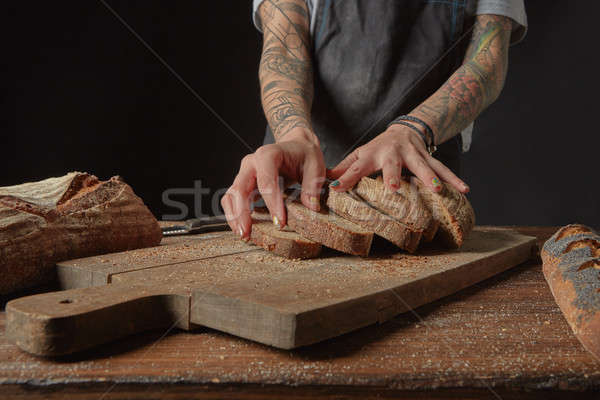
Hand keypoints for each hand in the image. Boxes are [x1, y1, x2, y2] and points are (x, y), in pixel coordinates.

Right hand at [221, 128, 325, 239]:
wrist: (295, 146)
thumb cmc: (304, 155)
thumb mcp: (315, 165)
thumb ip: (313, 185)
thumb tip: (311, 207)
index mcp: (269, 154)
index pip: (266, 180)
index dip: (271, 203)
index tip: (280, 223)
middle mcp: (252, 163)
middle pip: (240, 188)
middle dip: (242, 212)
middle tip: (248, 233)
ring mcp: (244, 173)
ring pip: (231, 195)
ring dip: (234, 216)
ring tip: (243, 235)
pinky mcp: (243, 184)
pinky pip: (231, 199)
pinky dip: (233, 214)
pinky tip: (241, 229)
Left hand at [327, 124, 469, 192]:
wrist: (403, 130)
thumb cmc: (377, 149)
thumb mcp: (359, 156)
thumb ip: (342, 170)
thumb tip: (320, 183)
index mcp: (371, 155)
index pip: (355, 169)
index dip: (345, 179)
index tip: (336, 190)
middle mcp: (392, 154)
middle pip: (392, 165)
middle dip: (393, 175)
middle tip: (393, 188)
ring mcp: (413, 154)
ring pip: (423, 165)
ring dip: (430, 178)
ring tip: (436, 191)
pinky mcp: (429, 157)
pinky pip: (443, 168)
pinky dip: (454, 179)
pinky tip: (465, 190)